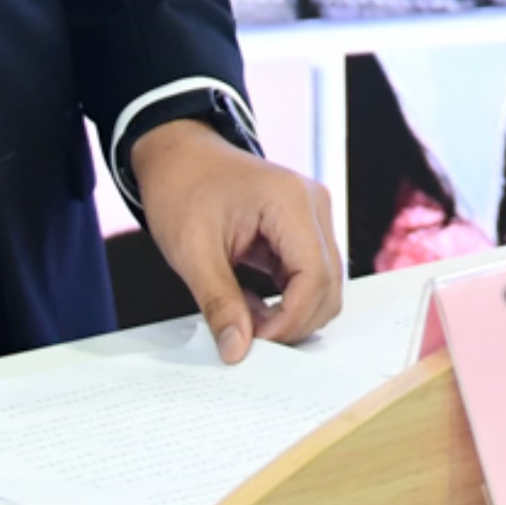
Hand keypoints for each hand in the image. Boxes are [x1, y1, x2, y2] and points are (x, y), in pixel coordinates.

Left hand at [126, 120, 342, 364]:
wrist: (177, 154)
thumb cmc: (181, 188)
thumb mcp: (192, 251)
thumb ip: (219, 302)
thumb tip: (237, 350)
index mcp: (292, 202)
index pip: (315, 277)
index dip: (289, 319)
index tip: (253, 341)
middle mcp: (314, 207)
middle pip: (328, 285)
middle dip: (292, 321)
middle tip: (247, 337)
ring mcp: (313, 217)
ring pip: (323, 285)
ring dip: (290, 313)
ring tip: (244, 318)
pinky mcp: (303, 229)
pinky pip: (309, 276)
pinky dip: (284, 299)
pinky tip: (248, 301)